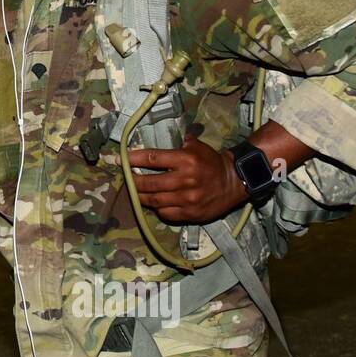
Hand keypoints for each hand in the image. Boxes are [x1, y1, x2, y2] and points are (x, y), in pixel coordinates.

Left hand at [128, 131, 247, 223]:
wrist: (234, 182)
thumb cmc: (211, 162)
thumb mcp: (197, 146)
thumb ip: (177, 144)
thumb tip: (156, 142)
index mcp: (186, 160)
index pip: (153, 159)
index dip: (133, 159)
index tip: (120, 159)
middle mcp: (185, 180)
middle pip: (149, 183)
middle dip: (133, 181)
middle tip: (126, 178)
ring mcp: (188, 199)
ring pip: (154, 200)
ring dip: (140, 196)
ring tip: (134, 192)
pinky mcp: (190, 214)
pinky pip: (166, 213)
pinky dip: (156, 208)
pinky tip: (152, 204)